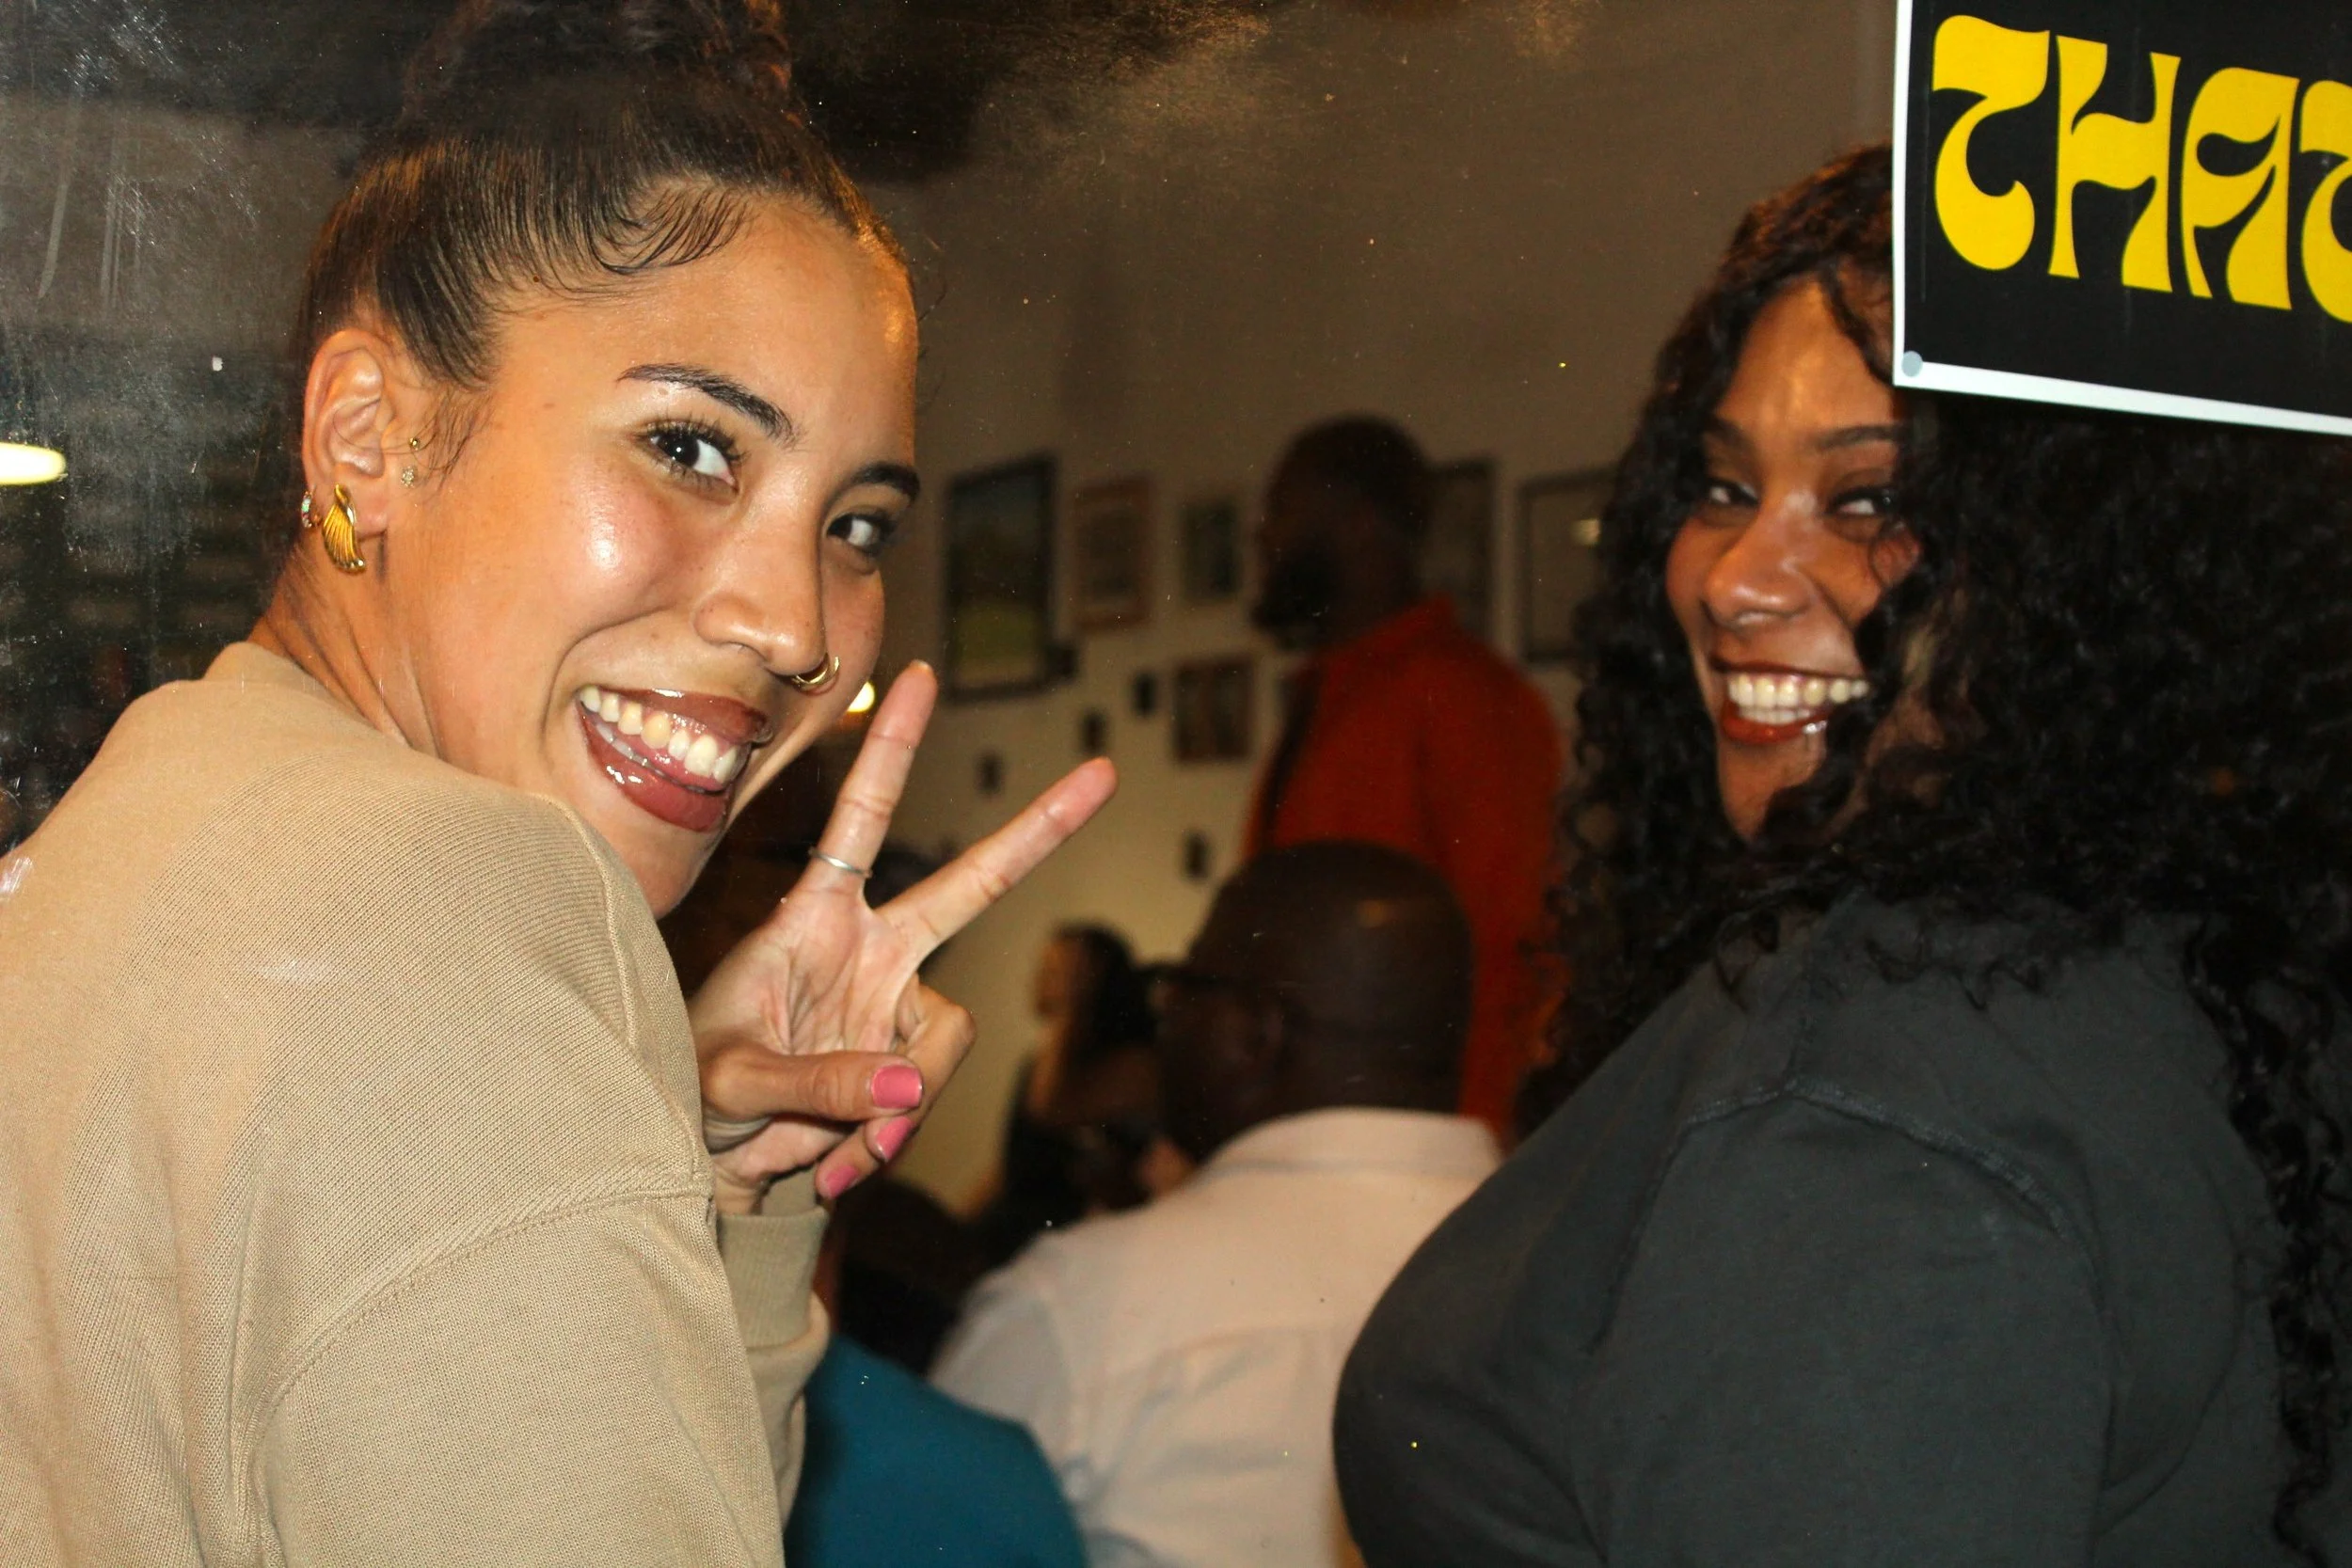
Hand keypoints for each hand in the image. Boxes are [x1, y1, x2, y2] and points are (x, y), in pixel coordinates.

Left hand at [691, 662, 1116, 1211]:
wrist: (707, 1158)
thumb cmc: (697, 1093)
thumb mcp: (733, 1084)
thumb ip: (816, 1082)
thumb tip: (904, 1089)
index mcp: (816, 918)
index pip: (862, 818)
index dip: (891, 748)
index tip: (917, 674)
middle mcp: (872, 950)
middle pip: (972, 883)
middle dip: (1039, 830)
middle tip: (1102, 774)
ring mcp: (896, 1007)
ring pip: (945, 1040)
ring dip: (895, 1106)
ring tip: (829, 1150)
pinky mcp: (906, 1065)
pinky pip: (925, 1096)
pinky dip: (885, 1139)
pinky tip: (836, 1166)